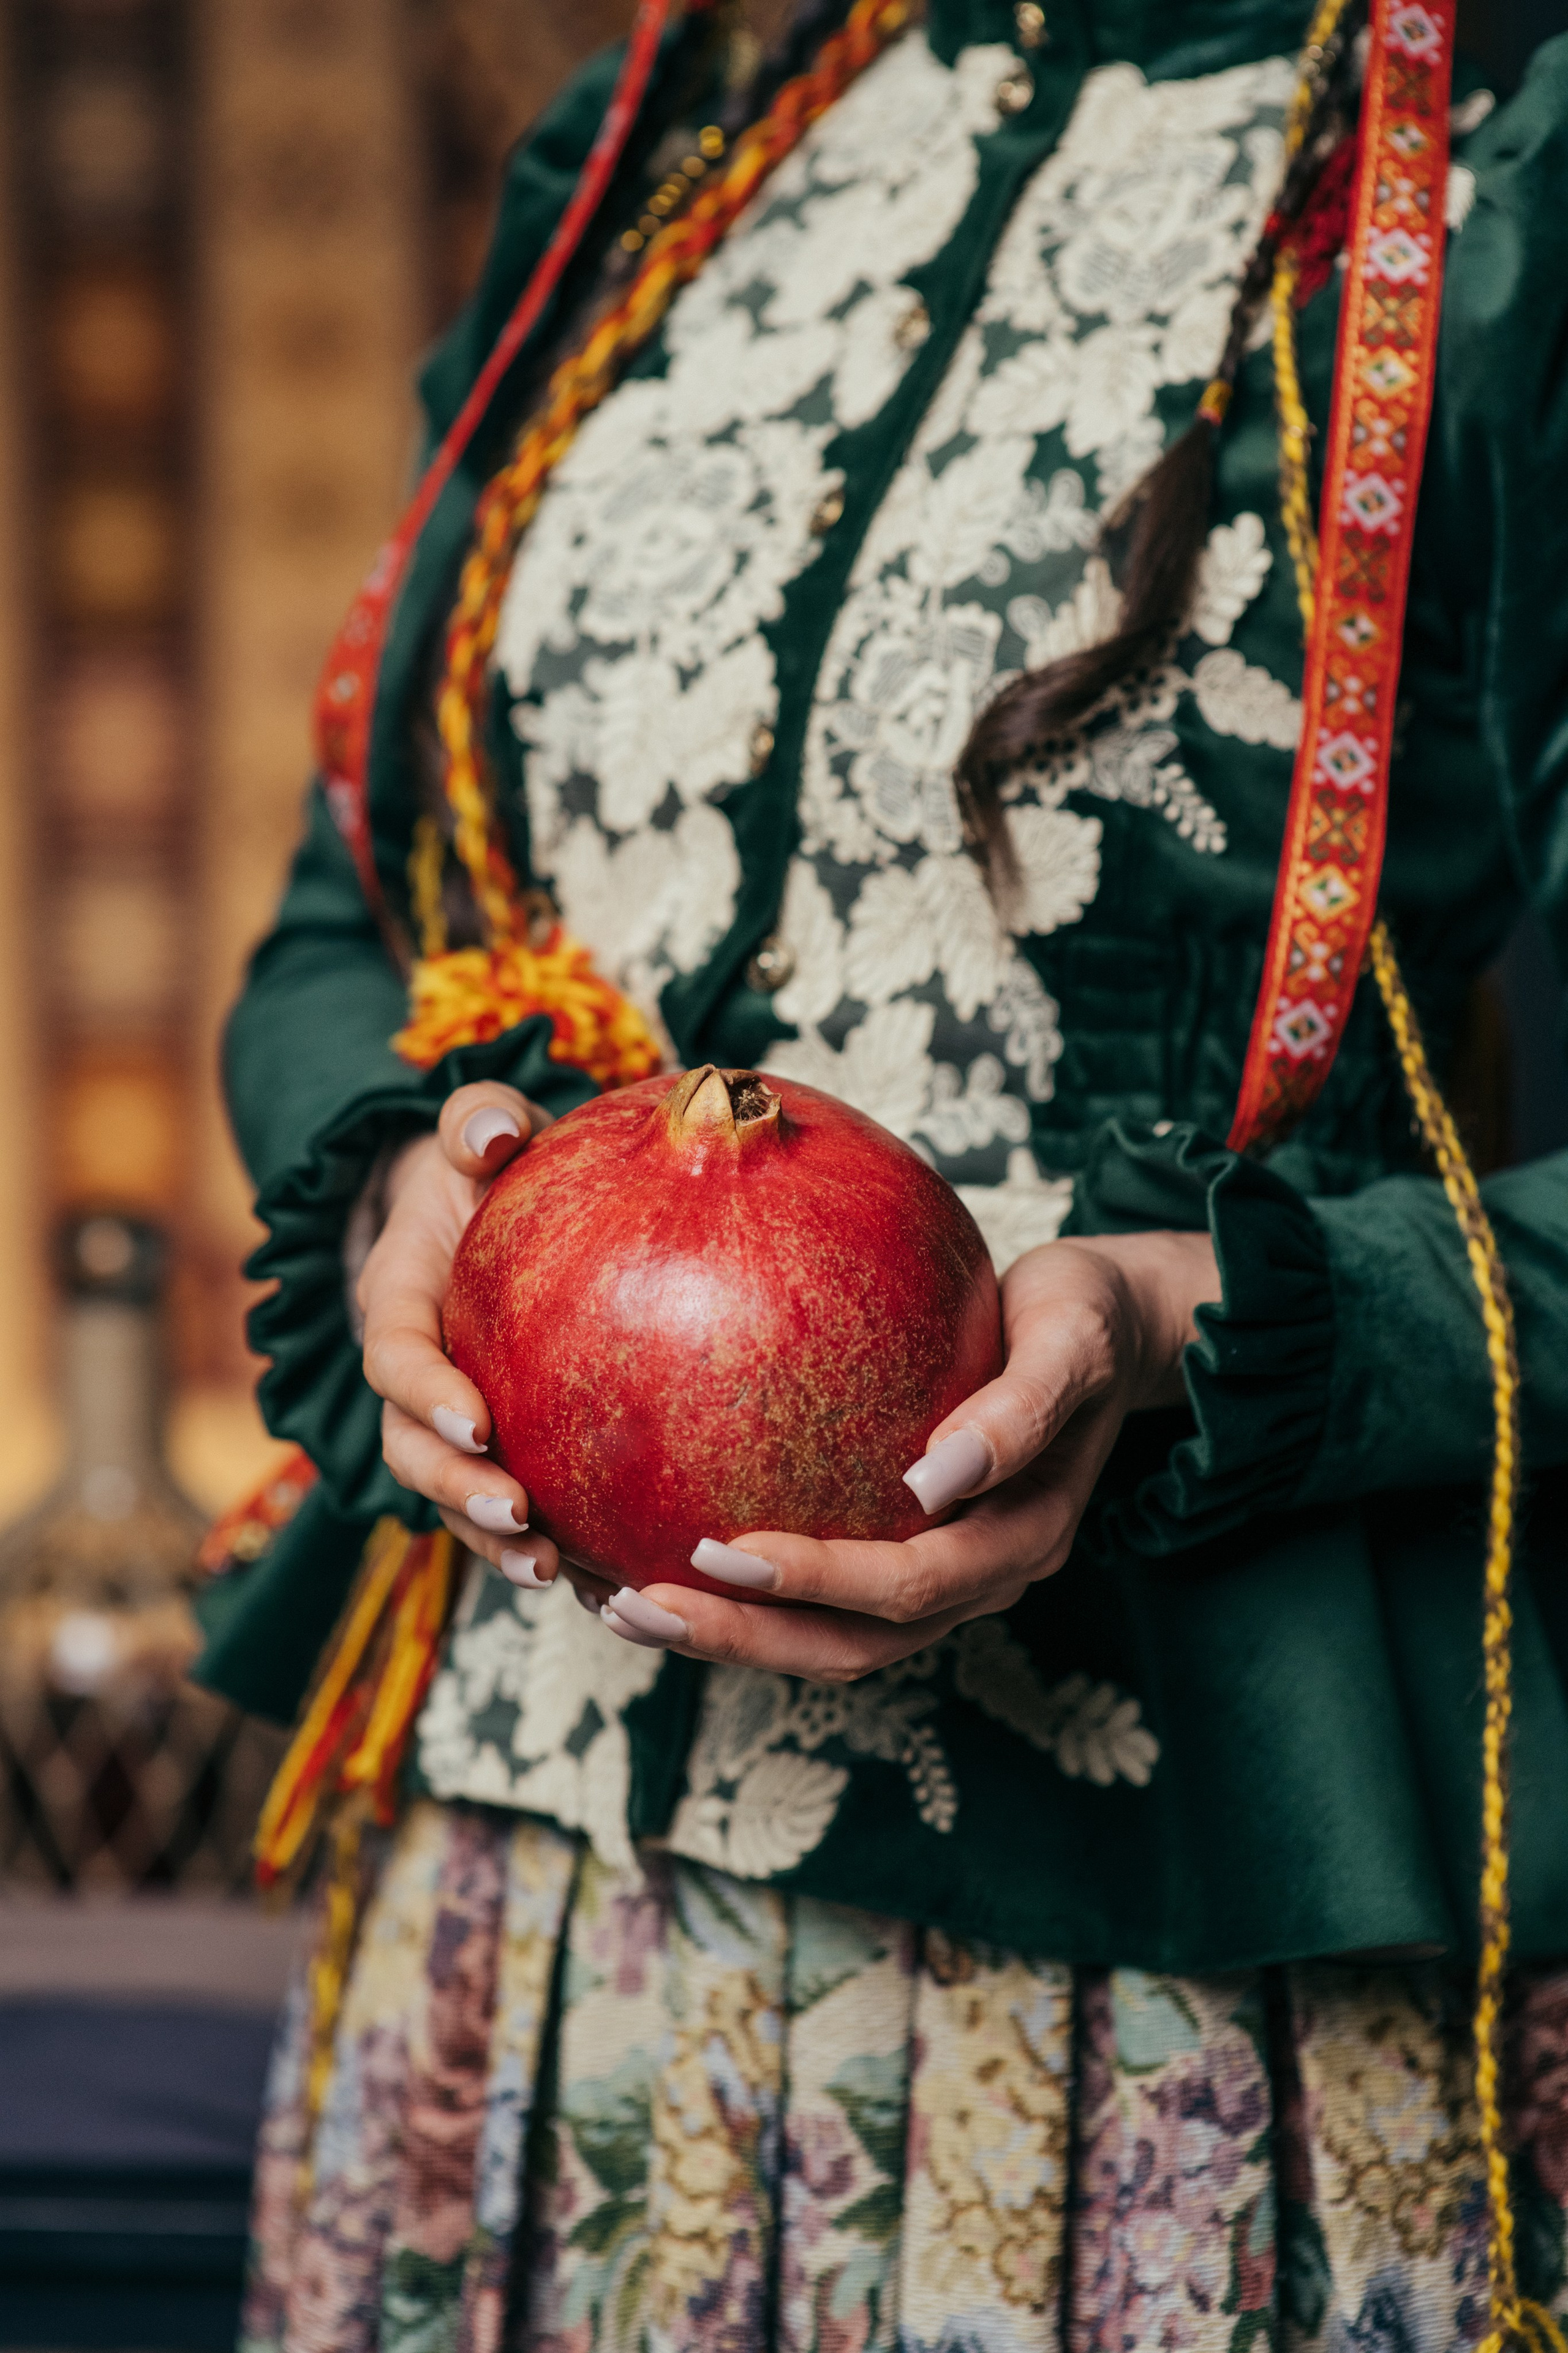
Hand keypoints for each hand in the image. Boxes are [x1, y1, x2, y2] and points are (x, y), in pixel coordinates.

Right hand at [359, 1082, 561, 1590]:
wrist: (489, 1205)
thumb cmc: (491, 1163)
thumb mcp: (480, 1129)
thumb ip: (477, 1120)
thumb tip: (490, 1134)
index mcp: (401, 1302)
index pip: (395, 1355)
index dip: (424, 1394)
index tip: (474, 1423)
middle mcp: (414, 1375)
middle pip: (410, 1448)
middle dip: (453, 1491)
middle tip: (517, 1514)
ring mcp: (452, 1421)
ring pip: (453, 1498)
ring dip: (492, 1542)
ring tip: (553, 1573)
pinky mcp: (502, 1448)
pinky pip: (515, 1509)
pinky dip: (554, 1548)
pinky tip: (610, 1584)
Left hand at [591, 1229, 1219, 1678]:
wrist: (1107, 1325)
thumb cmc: (1084, 1315)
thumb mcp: (1071, 1339)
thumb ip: (1020, 1411)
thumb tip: (937, 1477)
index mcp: (1022, 1537)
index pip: (909, 1583)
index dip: (815, 1580)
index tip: (717, 1551)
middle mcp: (980, 1576)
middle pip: (855, 1644)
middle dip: (743, 1636)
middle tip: (635, 1604)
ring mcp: (943, 1576)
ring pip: (831, 1642)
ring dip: (731, 1638)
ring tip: (622, 1607)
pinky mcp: (905, 1551)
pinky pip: (822, 1601)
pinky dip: (746, 1602)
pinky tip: (660, 1558)